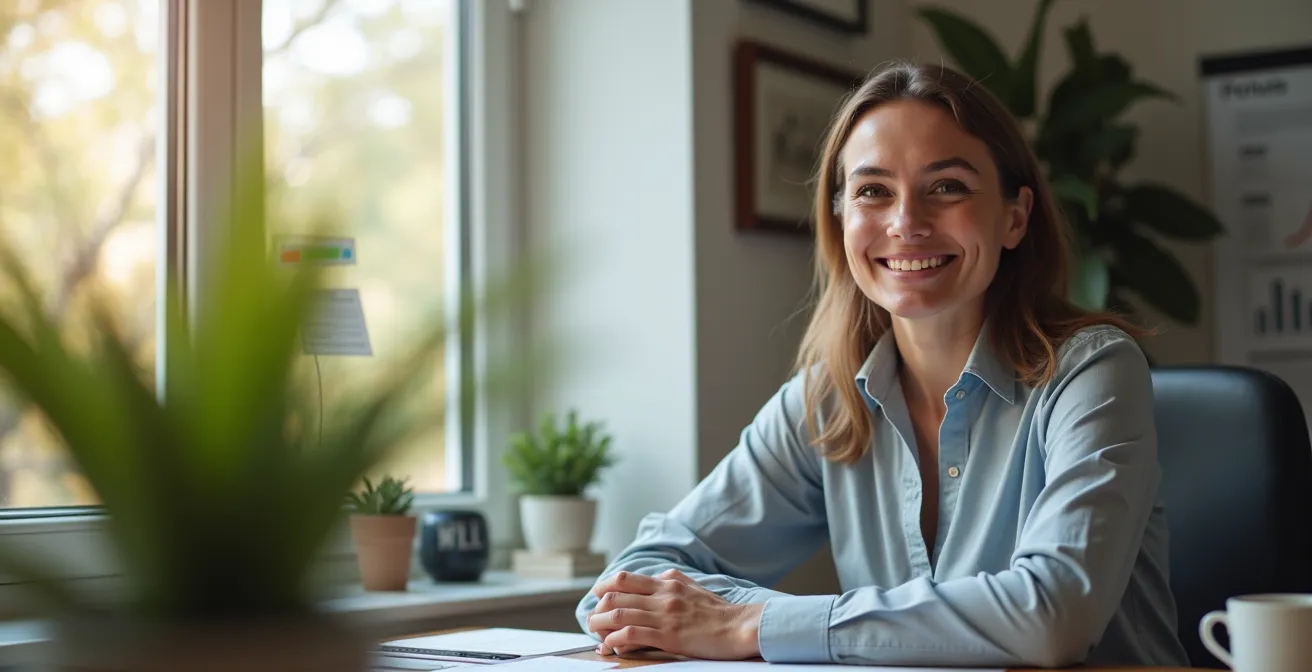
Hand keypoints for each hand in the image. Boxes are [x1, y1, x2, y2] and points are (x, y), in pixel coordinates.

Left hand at [586, 568, 763, 659]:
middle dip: (598, 608)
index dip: (604, 587)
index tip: (597, 596)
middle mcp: (662, 596)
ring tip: (596, 634)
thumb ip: (674, 581)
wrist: (740, 627)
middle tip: (592, 619)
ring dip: (600, 624)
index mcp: (667, 583)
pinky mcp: (668, 636)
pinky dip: (614, 641)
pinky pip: (631, 635)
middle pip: (616, 595)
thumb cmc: (720, 612)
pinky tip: (610, 647)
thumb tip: (658, 577)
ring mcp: (664, 615)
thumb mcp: (695, 587)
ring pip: (619, 614)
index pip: (625, 579)